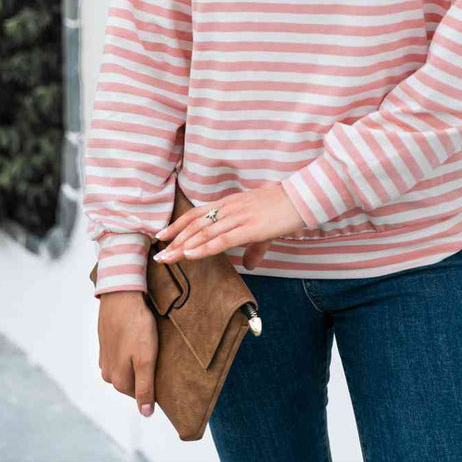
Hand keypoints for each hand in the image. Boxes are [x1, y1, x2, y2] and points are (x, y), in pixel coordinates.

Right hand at [98, 291, 157, 416]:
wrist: (121, 296)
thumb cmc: (137, 326)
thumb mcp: (146, 359)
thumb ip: (145, 388)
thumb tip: (146, 414)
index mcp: (119, 381)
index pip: (141, 394)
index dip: (154, 382)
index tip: (162, 367)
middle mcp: (108, 374)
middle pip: (133, 381)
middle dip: (145, 371)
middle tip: (157, 353)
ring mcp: (104, 358)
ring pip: (126, 367)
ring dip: (136, 359)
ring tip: (147, 343)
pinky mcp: (105, 344)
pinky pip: (120, 354)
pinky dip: (128, 348)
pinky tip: (136, 337)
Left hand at [152, 182, 306, 269]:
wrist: (302, 198)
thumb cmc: (284, 209)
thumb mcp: (264, 228)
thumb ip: (254, 246)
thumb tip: (250, 264)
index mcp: (231, 203)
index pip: (198, 213)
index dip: (179, 224)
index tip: (163, 235)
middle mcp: (230, 208)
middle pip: (196, 224)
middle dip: (176, 240)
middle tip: (160, 255)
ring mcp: (239, 217)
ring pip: (205, 233)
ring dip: (184, 247)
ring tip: (168, 258)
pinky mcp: (249, 228)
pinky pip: (222, 240)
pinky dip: (204, 248)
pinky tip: (190, 255)